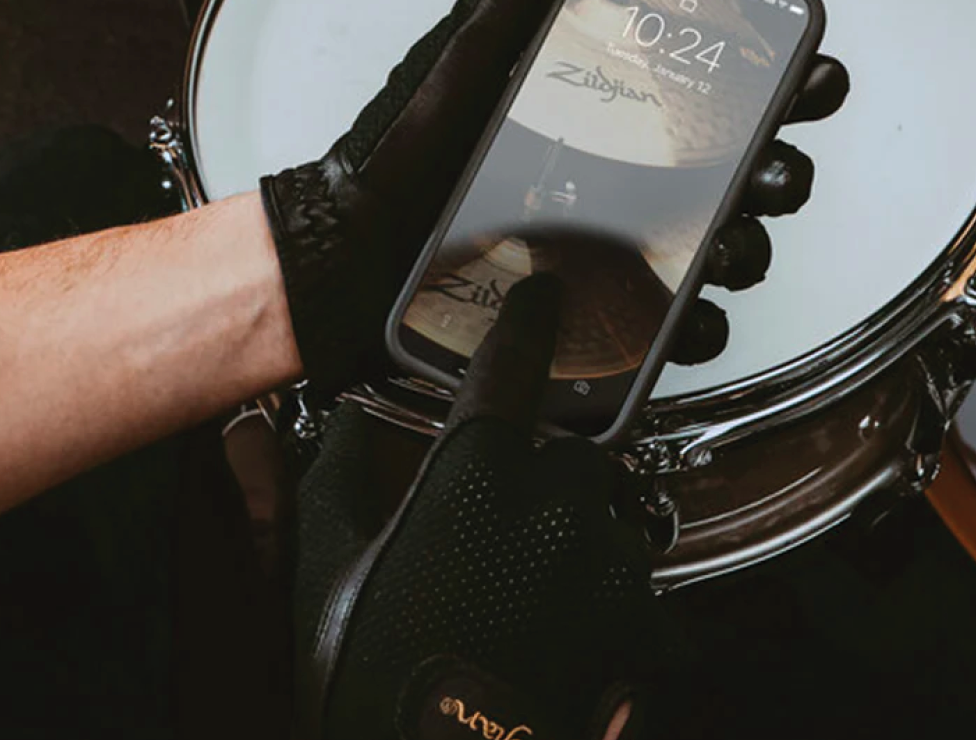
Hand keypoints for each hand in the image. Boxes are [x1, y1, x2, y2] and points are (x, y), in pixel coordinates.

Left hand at [260, 0, 847, 391]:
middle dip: (777, 172)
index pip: (709, 95)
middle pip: (737, 175)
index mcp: (604, 119)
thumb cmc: (401, 162)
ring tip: (729, 244)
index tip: (807, 70)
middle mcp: (620, 182)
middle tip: (772, 168)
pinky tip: (691, 318)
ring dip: (746, 249)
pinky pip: (667, 322)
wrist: (349, 255)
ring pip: (719, 250)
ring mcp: (613, 248)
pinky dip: (695, 328)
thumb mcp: (463, 67)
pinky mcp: (596, 309)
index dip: (774, 80)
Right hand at [293, 276, 680, 739]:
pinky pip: (630, 584)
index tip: (544, 294)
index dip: (529, 321)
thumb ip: (337, 479)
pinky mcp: (646, 626)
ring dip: (570, 546)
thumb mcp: (329, 572)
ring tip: (516, 607)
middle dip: (539, 486)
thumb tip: (344, 423)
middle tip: (491, 547)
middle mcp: (555, 506)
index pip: (512, 365)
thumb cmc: (376, 681)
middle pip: (567, 457)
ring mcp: (609, 566)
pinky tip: (549, 641)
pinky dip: (598, 600)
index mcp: (476, 477)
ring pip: (601, 521)